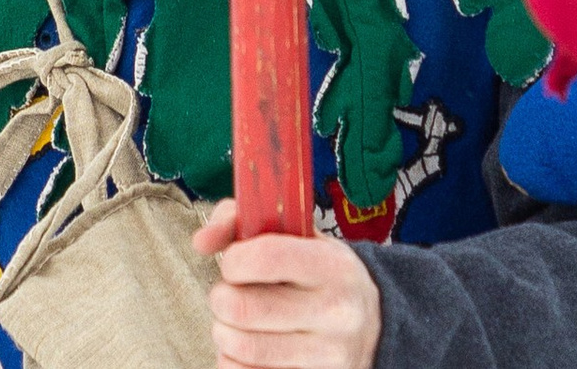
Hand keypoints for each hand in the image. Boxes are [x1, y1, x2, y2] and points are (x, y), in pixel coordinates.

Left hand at [192, 198, 381, 368]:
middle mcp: (335, 313)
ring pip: (241, 347)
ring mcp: (327, 355)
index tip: (234, 263)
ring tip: (237, 322)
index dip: (233, 260)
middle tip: (230, 294)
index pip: (265, 258)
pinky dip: (233, 361)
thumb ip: (243, 221)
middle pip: (242, 308)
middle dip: (222, 298)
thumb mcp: (298, 236)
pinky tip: (248, 347)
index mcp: (333, 266)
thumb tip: (202, 241)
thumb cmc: (320, 273)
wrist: (374, 324)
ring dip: (224, 332)